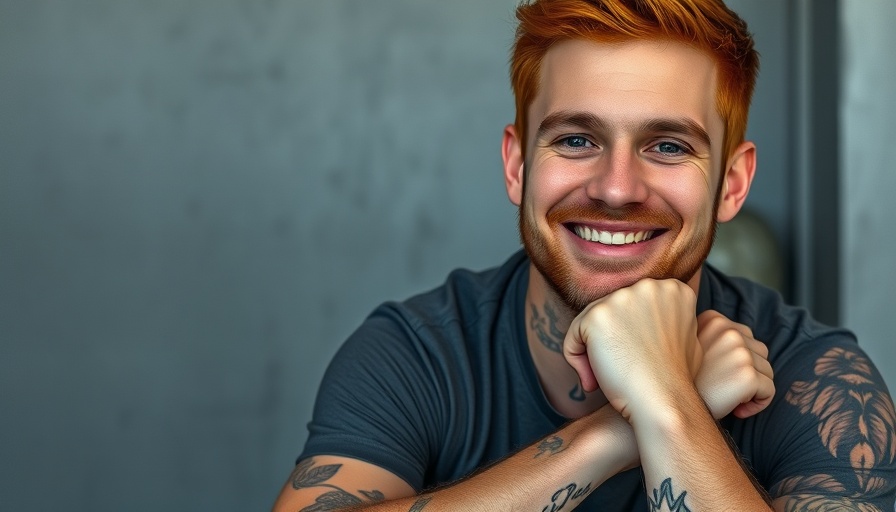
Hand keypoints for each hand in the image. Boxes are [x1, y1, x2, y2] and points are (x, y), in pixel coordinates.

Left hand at [563, 279, 702, 421]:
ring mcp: (622, 298)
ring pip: (589, 321)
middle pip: (610, 309)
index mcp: (671, 289)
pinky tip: (595, 379)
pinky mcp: (598, 316)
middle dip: (611, 340)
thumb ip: (667, 319)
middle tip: (623, 369)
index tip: (638, 358)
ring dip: (593, 350)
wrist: (664, 402)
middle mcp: (648, 286)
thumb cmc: (674, 380)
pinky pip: (574, 336)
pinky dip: (577, 360)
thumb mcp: (684, 337)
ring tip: (611, 375)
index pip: (632, 305)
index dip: (630, 336)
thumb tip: (651, 321)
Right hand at [694, 310, 774, 418]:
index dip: (736, 357)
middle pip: (759, 351)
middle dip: (748, 371)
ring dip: (754, 387)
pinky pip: (769, 391)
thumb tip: (738, 343)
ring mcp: (739, 353)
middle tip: (724, 387)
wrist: (674, 408)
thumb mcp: (691, 347)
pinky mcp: (748, 376)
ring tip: (730, 397)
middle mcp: (728, 331)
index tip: (718, 372)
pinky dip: (758, 404)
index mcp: (713, 319)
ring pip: (767, 370)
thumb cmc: (684, 381)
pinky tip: (737, 410)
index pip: (744, 335)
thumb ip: (713, 336)